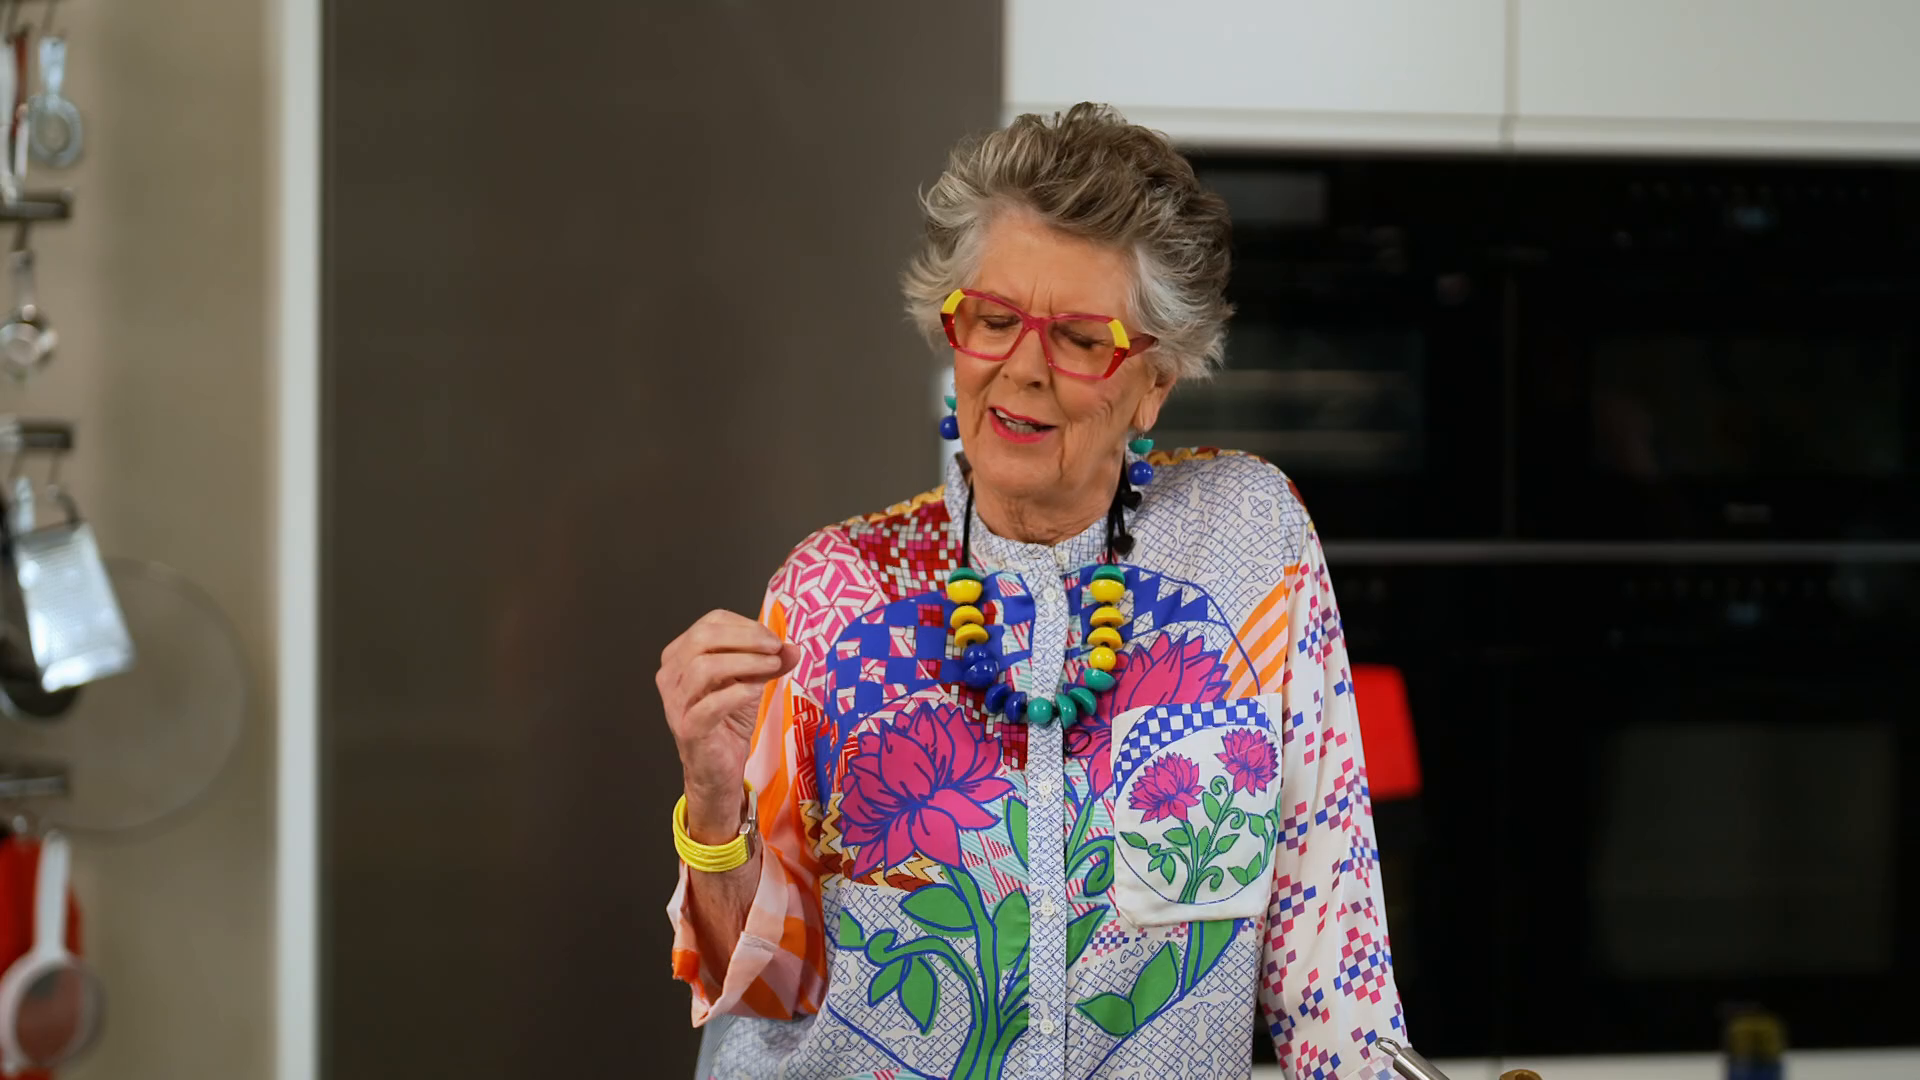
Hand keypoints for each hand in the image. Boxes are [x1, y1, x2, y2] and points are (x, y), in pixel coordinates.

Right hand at [657, 609, 799, 841]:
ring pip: (703, 667)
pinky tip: (756, 691)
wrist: (717, 769)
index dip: (746, 626)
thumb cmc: (727, 721)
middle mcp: (671, 675)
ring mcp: (675, 703)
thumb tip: (792, 648)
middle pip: (702, 638)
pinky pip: (709, 705)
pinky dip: (737, 693)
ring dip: (745, 662)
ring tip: (772, 667)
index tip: (774, 639)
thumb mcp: (751, 682)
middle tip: (775, 648)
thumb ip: (770, 662)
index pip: (710, 623)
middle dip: (746, 638)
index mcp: (681, 655)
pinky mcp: (688, 729)